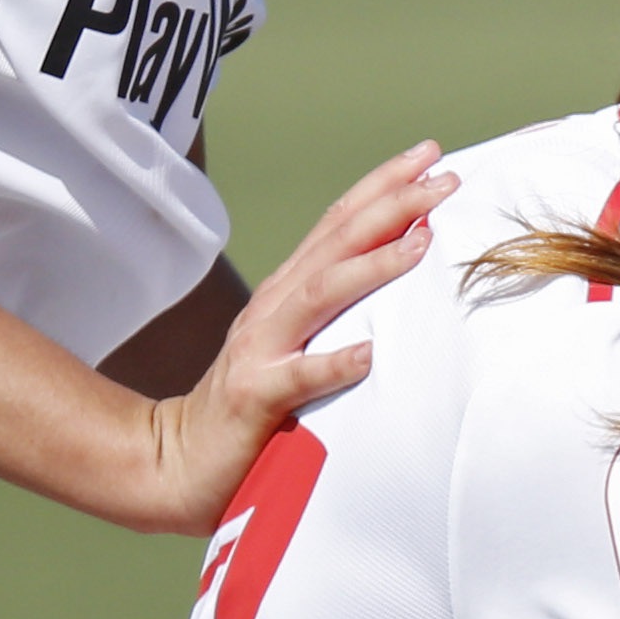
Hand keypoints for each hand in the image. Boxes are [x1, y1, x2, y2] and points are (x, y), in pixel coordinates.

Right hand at [141, 143, 448, 528]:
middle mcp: (272, 309)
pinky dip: (333, 362)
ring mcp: (259, 350)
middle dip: (391, 205)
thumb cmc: (250, 408)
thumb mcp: (292, 346)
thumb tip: (404, 276)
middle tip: (443, 178)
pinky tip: (369, 353)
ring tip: (421, 245)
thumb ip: (335, 313)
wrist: (176, 463)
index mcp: (285, 293)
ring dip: (373, 266)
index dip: (382, 186)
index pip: (337, 223)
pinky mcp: (254, 398)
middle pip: (336, 242)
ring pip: (321, 294)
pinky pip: (297, 378)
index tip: (429, 156)